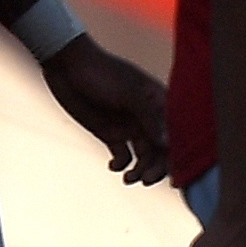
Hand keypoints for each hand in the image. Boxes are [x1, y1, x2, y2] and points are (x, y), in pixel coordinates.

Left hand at [41, 39, 170, 183]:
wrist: (67, 66)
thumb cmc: (103, 73)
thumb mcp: (128, 93)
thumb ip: (149, 117)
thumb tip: (168, 144)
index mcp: (160, 104)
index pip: (176, 134)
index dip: (178, 155)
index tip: (173, 175)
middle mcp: (148, 118)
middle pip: (161, 150)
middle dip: (156, 168)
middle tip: (145, 179)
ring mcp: (129, 126)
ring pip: (143, 156)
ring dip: (139, 170)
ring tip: (128, 178)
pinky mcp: (109, 133)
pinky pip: (122, 156)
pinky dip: (120, 165)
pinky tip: (113, 166)